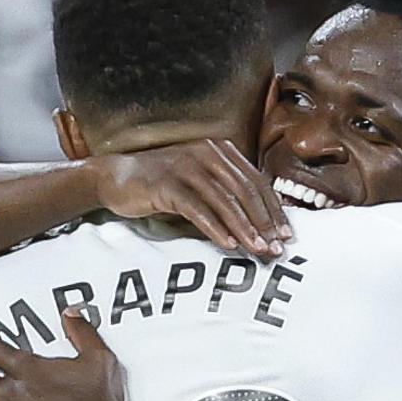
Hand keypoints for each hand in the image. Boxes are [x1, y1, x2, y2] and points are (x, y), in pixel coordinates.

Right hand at [89, 139, 289, 258]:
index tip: (285, 235)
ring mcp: (186, 166)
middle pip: (245, 190)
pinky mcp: (166, 184)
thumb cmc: (162, 184)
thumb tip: (260, 223)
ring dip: (244, 229)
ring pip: (224, 201)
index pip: (256, 181)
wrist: (116, 177)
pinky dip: (215, 228)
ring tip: (257, 250)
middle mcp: (206, 153)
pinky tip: (227, 245)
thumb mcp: (199, 181)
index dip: (273, 210)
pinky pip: (197, 209)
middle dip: (264, 222)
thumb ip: (226, 192)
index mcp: (220, 150)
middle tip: (275, 248)